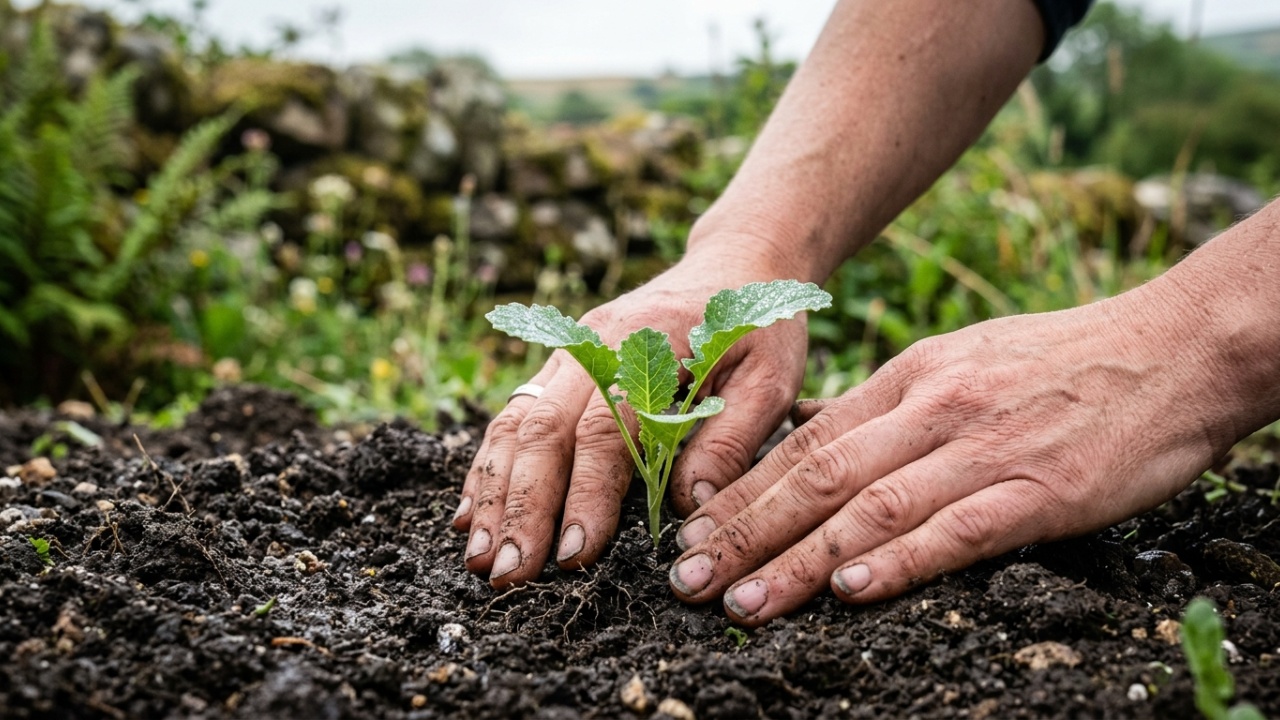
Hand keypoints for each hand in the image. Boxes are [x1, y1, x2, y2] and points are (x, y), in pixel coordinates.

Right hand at [453, 243, 811, 587]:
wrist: (736, 266)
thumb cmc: (758, 328)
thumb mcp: (770, 379)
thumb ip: (731, 439)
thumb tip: (690, 506)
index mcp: (646, 346)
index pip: (605, 430)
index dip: (585, 495)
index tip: (574, 555)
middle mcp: (592, 344)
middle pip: (542, 430)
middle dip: (522, 507)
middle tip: (509, 573)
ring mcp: (568, 354)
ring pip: (515, 425)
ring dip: (494, 494)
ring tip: (481, 558)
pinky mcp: (559, 367)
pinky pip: (512, 418)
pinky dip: (488, 467)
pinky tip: (470, 514)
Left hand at [667, 281, 1240, 625]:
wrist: (1172, 347)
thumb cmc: (1059, 362)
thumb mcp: (958, 361)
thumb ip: (887, 407)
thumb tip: (810, 440)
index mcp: (908, 378)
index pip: (805, 442)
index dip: (743, 493)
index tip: (691, 534)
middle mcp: (933, 408)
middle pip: (818, 476)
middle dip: (745, 533)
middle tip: (688, 580)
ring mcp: (984, 447)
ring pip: (872, 507)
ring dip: (800, 560)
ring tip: (745, 603)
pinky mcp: (1041, 488)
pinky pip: (958, 528)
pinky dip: (899, 561)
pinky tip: (850, 590)